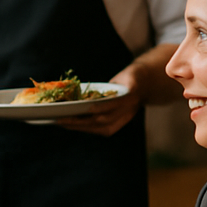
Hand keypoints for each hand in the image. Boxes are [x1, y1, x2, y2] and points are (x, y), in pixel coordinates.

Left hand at [56, 45, 180, 136]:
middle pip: (102, 120)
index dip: (100, 108)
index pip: (114, 105)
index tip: (87, 107)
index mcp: (130, 98)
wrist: (145, 88)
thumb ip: (117, 83)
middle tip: (62, 119)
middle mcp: (127, 112)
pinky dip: (83, 128)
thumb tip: (92, 92)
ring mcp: (122, 120)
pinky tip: (69, 125)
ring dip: (79, 127)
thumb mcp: (128, 77)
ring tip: (61, 123)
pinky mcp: (116, 125)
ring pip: (99, 128)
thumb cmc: (131, 79)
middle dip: (81, 121)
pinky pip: (98, 130)